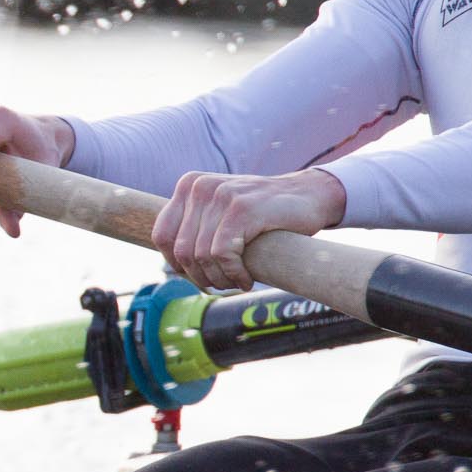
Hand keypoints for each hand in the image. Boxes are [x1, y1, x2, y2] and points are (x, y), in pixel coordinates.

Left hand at [151, 167, 347, 291]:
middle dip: (199, 277)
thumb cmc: (262, 211)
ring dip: (219, 279)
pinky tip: (247, 279)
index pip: (162, 234)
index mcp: (188, 185)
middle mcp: (199, 187)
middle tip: (221, 286)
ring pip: (202, 255)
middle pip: (182, 250)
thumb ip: (196, 226)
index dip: (175, 264)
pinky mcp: (243, 209)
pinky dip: (233, 274)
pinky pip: (223, 254)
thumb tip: (172, 264)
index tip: (196, 277)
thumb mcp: (220, 210)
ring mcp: (221, 196)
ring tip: (236, 283)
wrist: (308, 195)